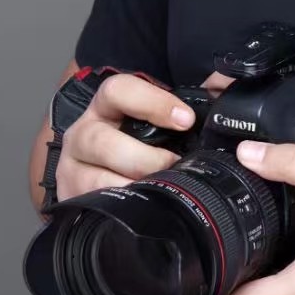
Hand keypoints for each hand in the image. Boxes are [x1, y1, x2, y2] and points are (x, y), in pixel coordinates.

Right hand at [55, 72, 195, 203]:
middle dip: (144, 157)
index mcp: (107, 106)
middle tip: (172, 165)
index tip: (186, 118)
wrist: (99, 169)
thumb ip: (189, 102)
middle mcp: (84, 133)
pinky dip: (120, 209)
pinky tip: (140, 209)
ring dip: (132, 186)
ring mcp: (73, 167)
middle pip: (102, 141)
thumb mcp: (156, 117)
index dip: (152, 102)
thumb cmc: (137, 139)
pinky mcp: (71, 196)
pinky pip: (93, 205)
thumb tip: (222, 85)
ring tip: (160, 189)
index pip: (119, 90)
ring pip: (96, 178)